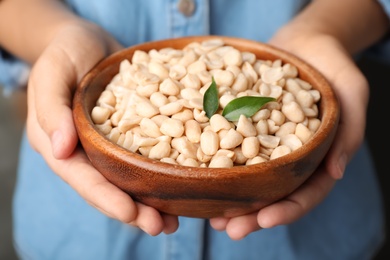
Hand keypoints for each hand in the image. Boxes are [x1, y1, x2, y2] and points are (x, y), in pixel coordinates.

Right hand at [26, 20, 178, 234]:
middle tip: (160, 227)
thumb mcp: (52, 73)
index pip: (82, 177)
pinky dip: (160, 172)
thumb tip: (60, 149)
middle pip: (109, 186)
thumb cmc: (65, 53)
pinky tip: (181, 184)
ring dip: (150, 200)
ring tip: (173, 221)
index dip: (105, 197)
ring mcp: (110, 144)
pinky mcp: (132, 133)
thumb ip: (51, 109)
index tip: (130, 214)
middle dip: (133, 209)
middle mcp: (87, 151)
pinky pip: (146, 155)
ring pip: (129, 178)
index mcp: (61, 144)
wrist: (88, 41)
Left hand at [210, 32, 368, 239]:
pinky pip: (228, 146)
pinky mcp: (243, 126)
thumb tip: (335, 173)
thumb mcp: (352, 92)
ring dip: (230, 199)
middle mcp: (286, 157)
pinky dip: (216, 163)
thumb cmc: (332, 64)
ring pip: (248, 178)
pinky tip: (199, 174)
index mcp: (316, 158)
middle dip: (252, 215)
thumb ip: (348, 132)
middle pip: (271, 193)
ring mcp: (263, 144)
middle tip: (230, 231)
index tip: (264, 220)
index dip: (287, 210)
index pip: (306, 192)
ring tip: (211, 218)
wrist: (303, 42)